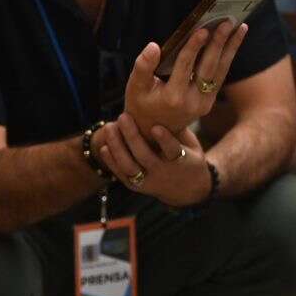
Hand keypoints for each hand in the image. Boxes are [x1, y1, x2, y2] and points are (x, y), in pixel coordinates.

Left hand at [95, 115, 211, 207]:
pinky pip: (121, 175)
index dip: (164, 140)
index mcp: (181, 161)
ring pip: (129, 167)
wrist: (188, 191)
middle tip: (123, 116)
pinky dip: (111, 161)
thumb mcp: (192, 145)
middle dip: (132, 136)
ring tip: (110, 127)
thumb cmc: (188, 158)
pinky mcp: (136, 187)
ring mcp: (149, 181)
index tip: (155, 127)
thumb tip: (166, 104)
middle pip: (145, 156)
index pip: (173, 151)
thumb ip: (179, 130)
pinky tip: (104, 146)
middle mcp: (163, 173)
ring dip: (117, 147)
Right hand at [124, 20, 247, 132]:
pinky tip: (234, 41)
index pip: (185, 67)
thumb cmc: (141, 103)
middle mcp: (192, 102)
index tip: (203, 29)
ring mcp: (204, 103)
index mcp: (173, 97)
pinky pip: (220, 76)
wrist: (153, 130)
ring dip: (231, 48)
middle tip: (227, 22)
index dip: (194, 47)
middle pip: (209, 68)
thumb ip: (143, 66)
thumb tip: (153, 46)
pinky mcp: (209, 101)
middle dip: (219, 43)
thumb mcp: (135, 86)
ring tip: (240, 27)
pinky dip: (228, 57)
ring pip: (221, 71)